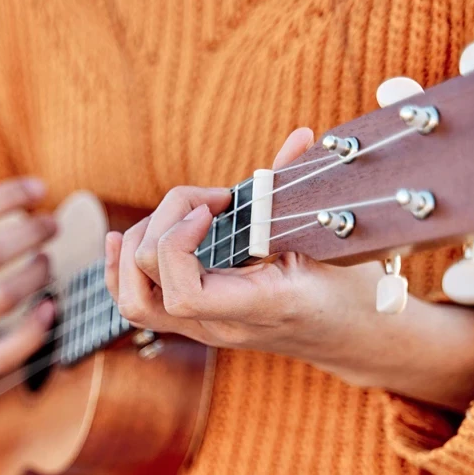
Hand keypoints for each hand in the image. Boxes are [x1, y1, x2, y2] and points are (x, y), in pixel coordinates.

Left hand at [106, 129, 473, 410]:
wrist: (351, 337)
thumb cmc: (348, 290)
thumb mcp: (331, 240)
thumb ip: (300, 190)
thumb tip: (301, 137)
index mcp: (257, 308)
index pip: (185, 295)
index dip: (177, 244)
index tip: (210, 208)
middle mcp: (219, 326)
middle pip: (148, 285)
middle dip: (161, 224)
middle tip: (207, 200)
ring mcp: (202, 329)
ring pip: (132, 301)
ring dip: (136, 246)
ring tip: (175, 214)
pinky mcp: (193, 322)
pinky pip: (138, 304)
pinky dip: (121, 268)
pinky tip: (125, 237)